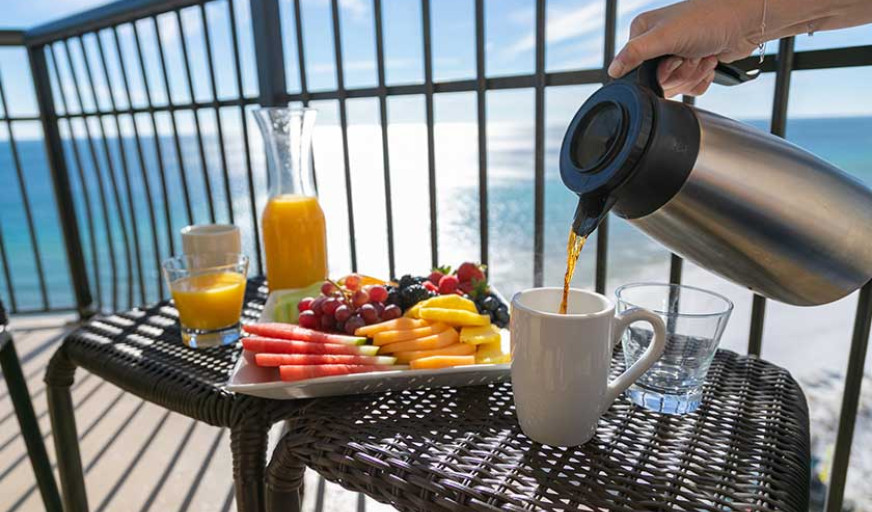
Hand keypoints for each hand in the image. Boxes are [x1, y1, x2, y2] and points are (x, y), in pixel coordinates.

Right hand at [608, 0, 759, 96]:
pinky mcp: (692, 65)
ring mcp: (676, 56)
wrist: (746, 22)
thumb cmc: (708, 20)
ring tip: (703, 55)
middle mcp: (658, 44)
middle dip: (679, 73)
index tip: (673, 59)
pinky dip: (702, 80)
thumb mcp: (666, 36)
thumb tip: (612, 71)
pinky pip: (690, 88)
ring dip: (693, 74)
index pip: (636, 70)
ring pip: (675, 86)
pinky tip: (709, 61)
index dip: (658, 71)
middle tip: (691, 55)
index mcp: (644, 33)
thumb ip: (635, 53)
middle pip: (657, 82)